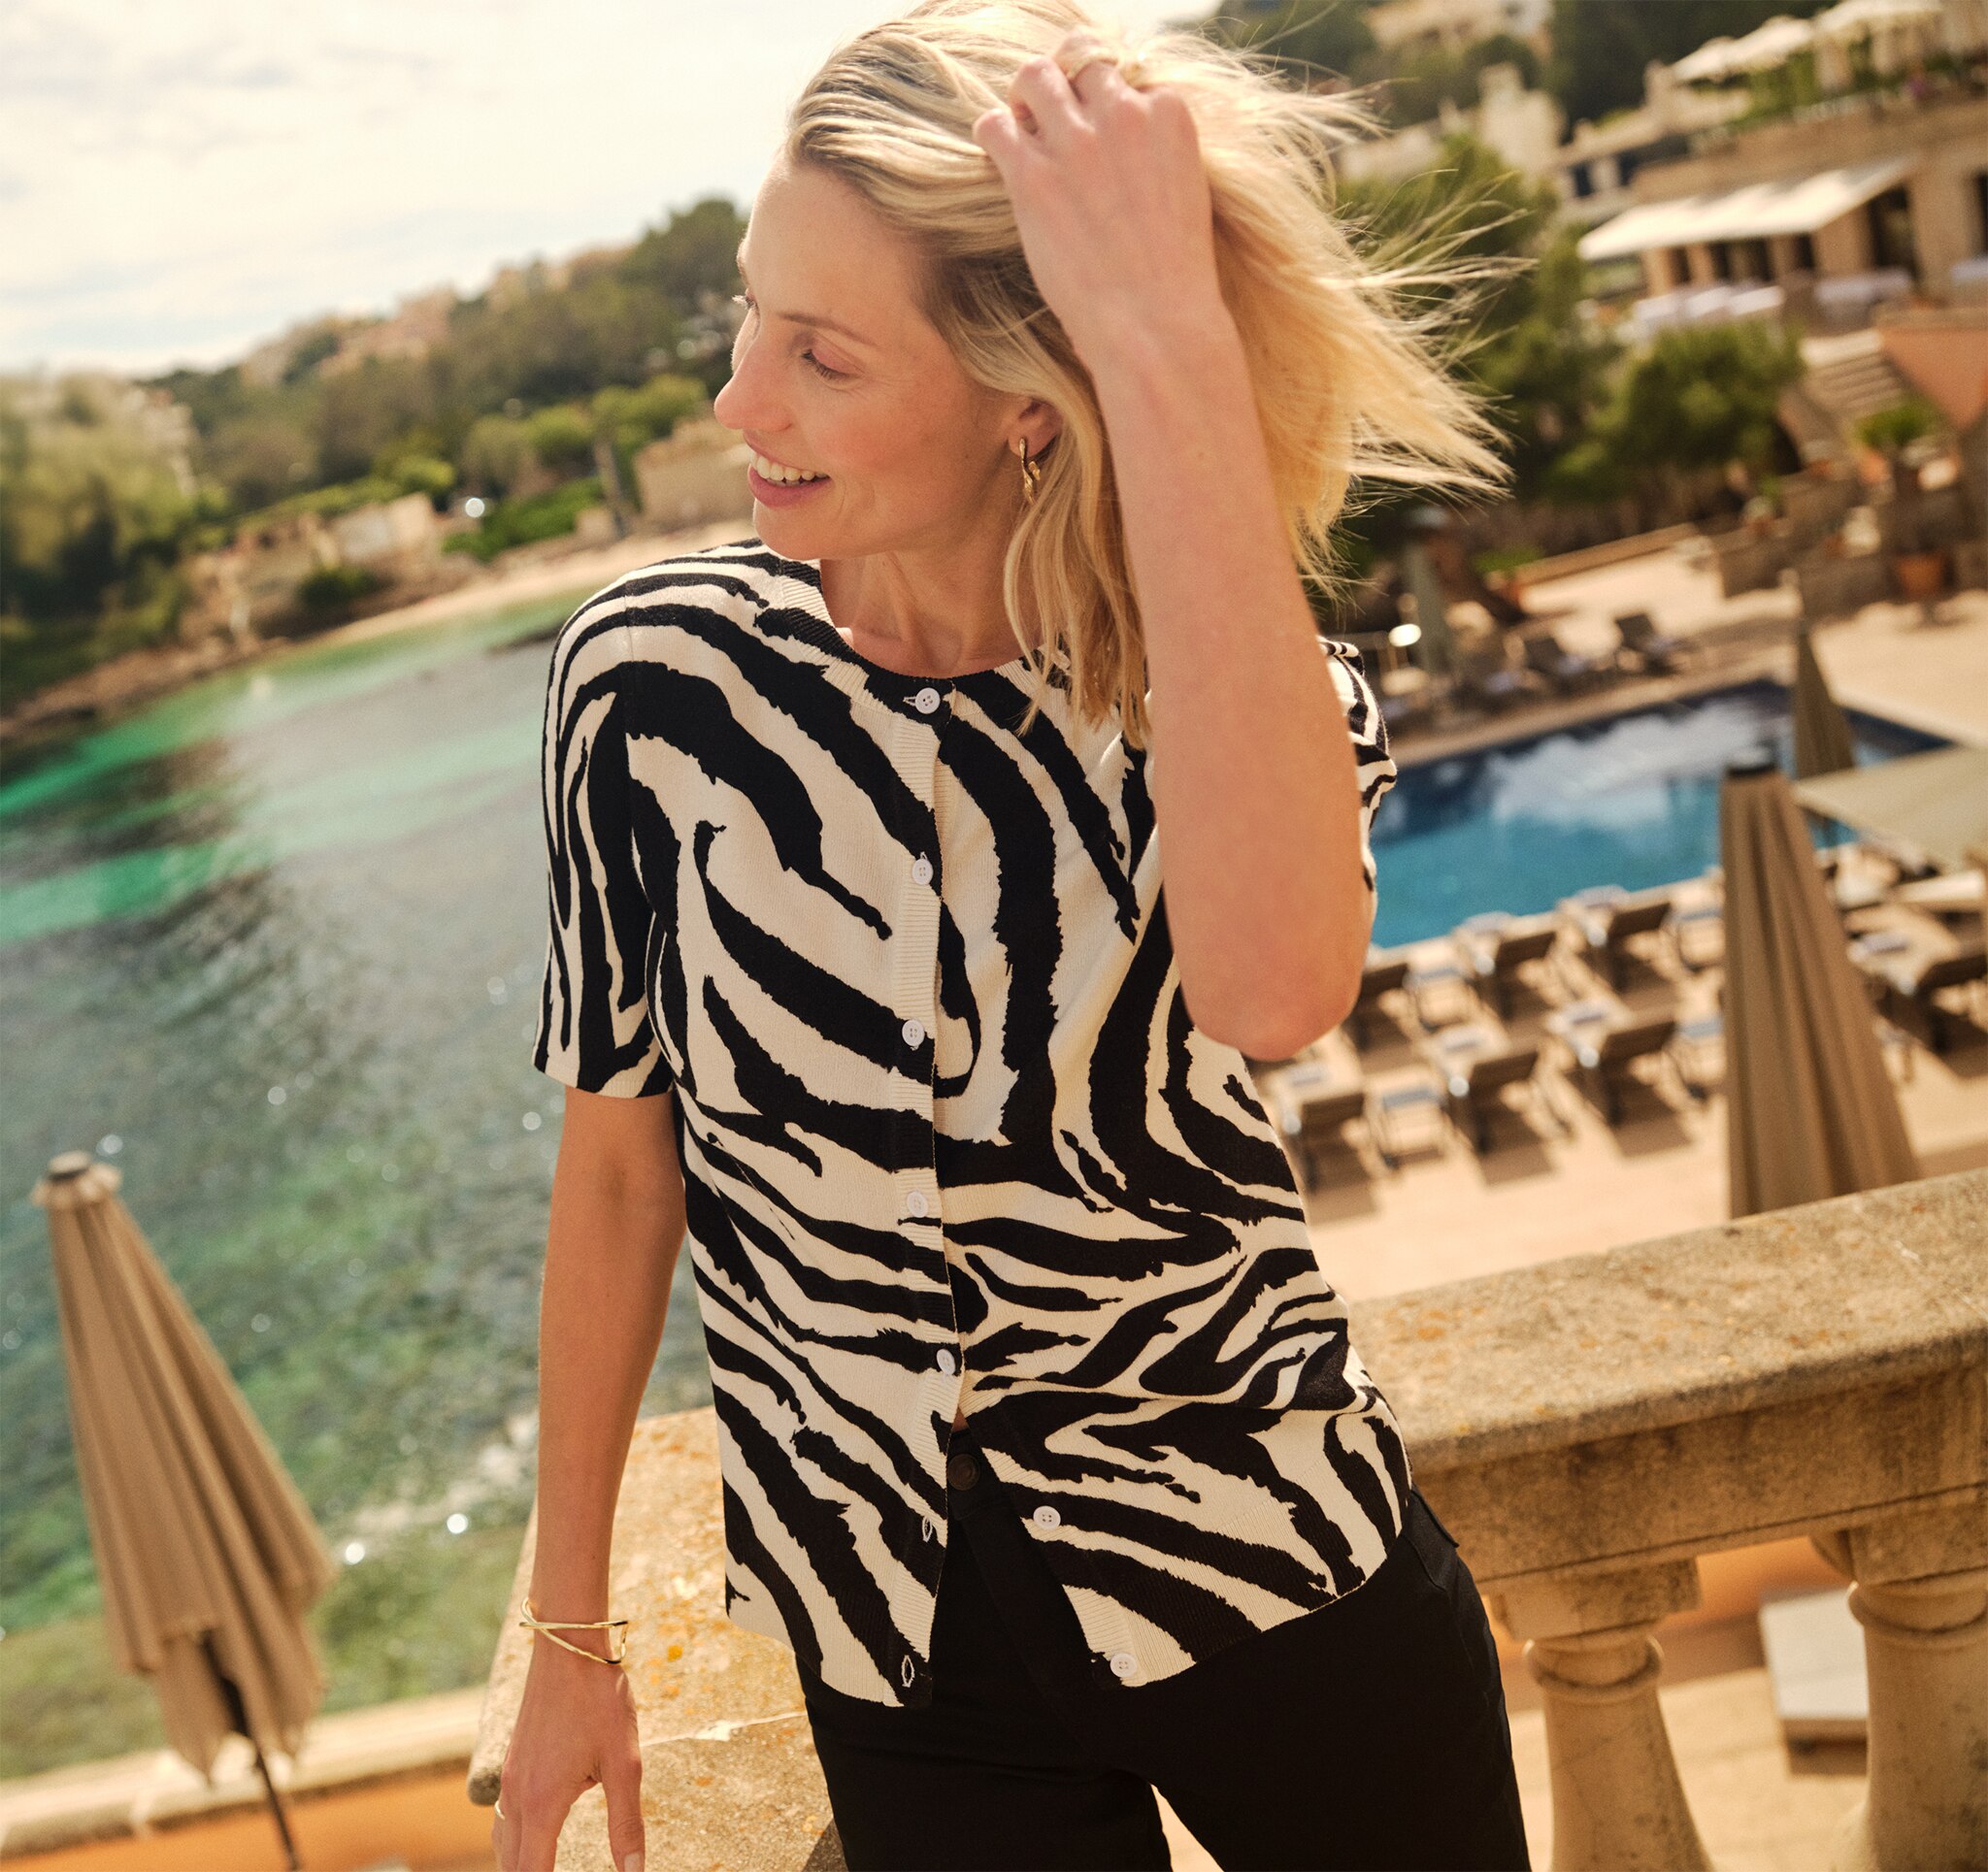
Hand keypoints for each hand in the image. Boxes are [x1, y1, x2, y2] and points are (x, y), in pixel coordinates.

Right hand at [494, 1640, 644, 1871]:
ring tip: (544, 1866)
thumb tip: (633, 1870)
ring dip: (519, 1863)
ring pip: (502, 1843)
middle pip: (511, 1865)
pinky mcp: (514, 1761)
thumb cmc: (599, 1701)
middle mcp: (517, 1797)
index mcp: (541, 1805)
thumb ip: (626, 1823)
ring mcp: (511, 1778)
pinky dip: (513, 1841)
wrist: (568, 1646)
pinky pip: (502, 1816)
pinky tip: (533, 1836)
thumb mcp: (624, 1764)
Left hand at [971, 31, 1227, 372]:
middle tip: (1051, 121)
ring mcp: (1076, 143)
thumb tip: (1122, 146)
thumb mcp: (1184, 193)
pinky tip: (999, 157)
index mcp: (1169, 114)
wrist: (1156, 327)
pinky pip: (995, 123)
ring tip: (1023, 130)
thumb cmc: (1172, 276)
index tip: (1097, 130)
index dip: (1103, 101)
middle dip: (1063, 86)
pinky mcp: (1033, 176)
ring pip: (1033, 76)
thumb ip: (1155, 152)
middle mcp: (1123, 115)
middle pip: (1078, 61)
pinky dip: (992, 133)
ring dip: (1023, 98)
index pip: (1125, 74)